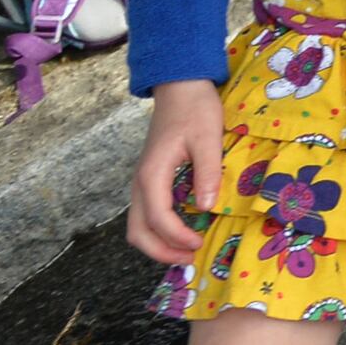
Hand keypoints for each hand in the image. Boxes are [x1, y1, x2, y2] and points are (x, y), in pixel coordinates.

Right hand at [127, 84, 222, 267]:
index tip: (200, 244)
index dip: (177, 237)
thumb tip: (207, 207)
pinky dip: (159, 231)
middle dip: (162, 251)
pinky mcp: (149, 180)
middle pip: (137, 232)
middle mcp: (140, 182)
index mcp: (152, 174)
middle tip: (191, 258)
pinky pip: (146, 214)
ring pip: (138, 226)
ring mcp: (142, 182)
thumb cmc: (195, 109)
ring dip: (159, 244)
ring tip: (187, 251)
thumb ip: (207, 173)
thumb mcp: (208, 138)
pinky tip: (183, 231)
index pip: (158, 218)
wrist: (180, 86)